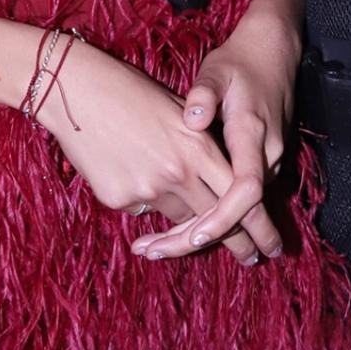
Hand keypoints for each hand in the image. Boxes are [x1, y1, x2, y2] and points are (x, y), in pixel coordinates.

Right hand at [36, 35, 272, 265]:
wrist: (79, 91)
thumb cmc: (132, 92)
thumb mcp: (179, 112)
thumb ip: (201, 145)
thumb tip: (214, 179)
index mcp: (199, 147)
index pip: (242, 197)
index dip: (260, 225)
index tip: (271, 244)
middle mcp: (178, 173)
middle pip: (218, 221)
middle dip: (238, 244)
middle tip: (251, 258)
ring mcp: (147, 189)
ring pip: (180, 219)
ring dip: (189, 220)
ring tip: (189, 218)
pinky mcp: (119, 199)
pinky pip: (144, 211)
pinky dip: (147, 201)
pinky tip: (134, 173)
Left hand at [128, 0, 301, 264]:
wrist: (274, 53)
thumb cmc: (239, 62)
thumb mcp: (218, 69)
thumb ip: (205, 93)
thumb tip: (193, 118)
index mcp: (252, 134)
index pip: (246, 189)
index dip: (224, 217)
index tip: (195, 236)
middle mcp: (266, 155)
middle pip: (242, 213)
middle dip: (204, 240)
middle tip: (153, 253)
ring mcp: (268, 162)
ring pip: (240, 211)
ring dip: (206, 232)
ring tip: (156, 248)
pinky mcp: (263, 164)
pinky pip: (240, 200)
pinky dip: (214, 217)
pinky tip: (182, 229)